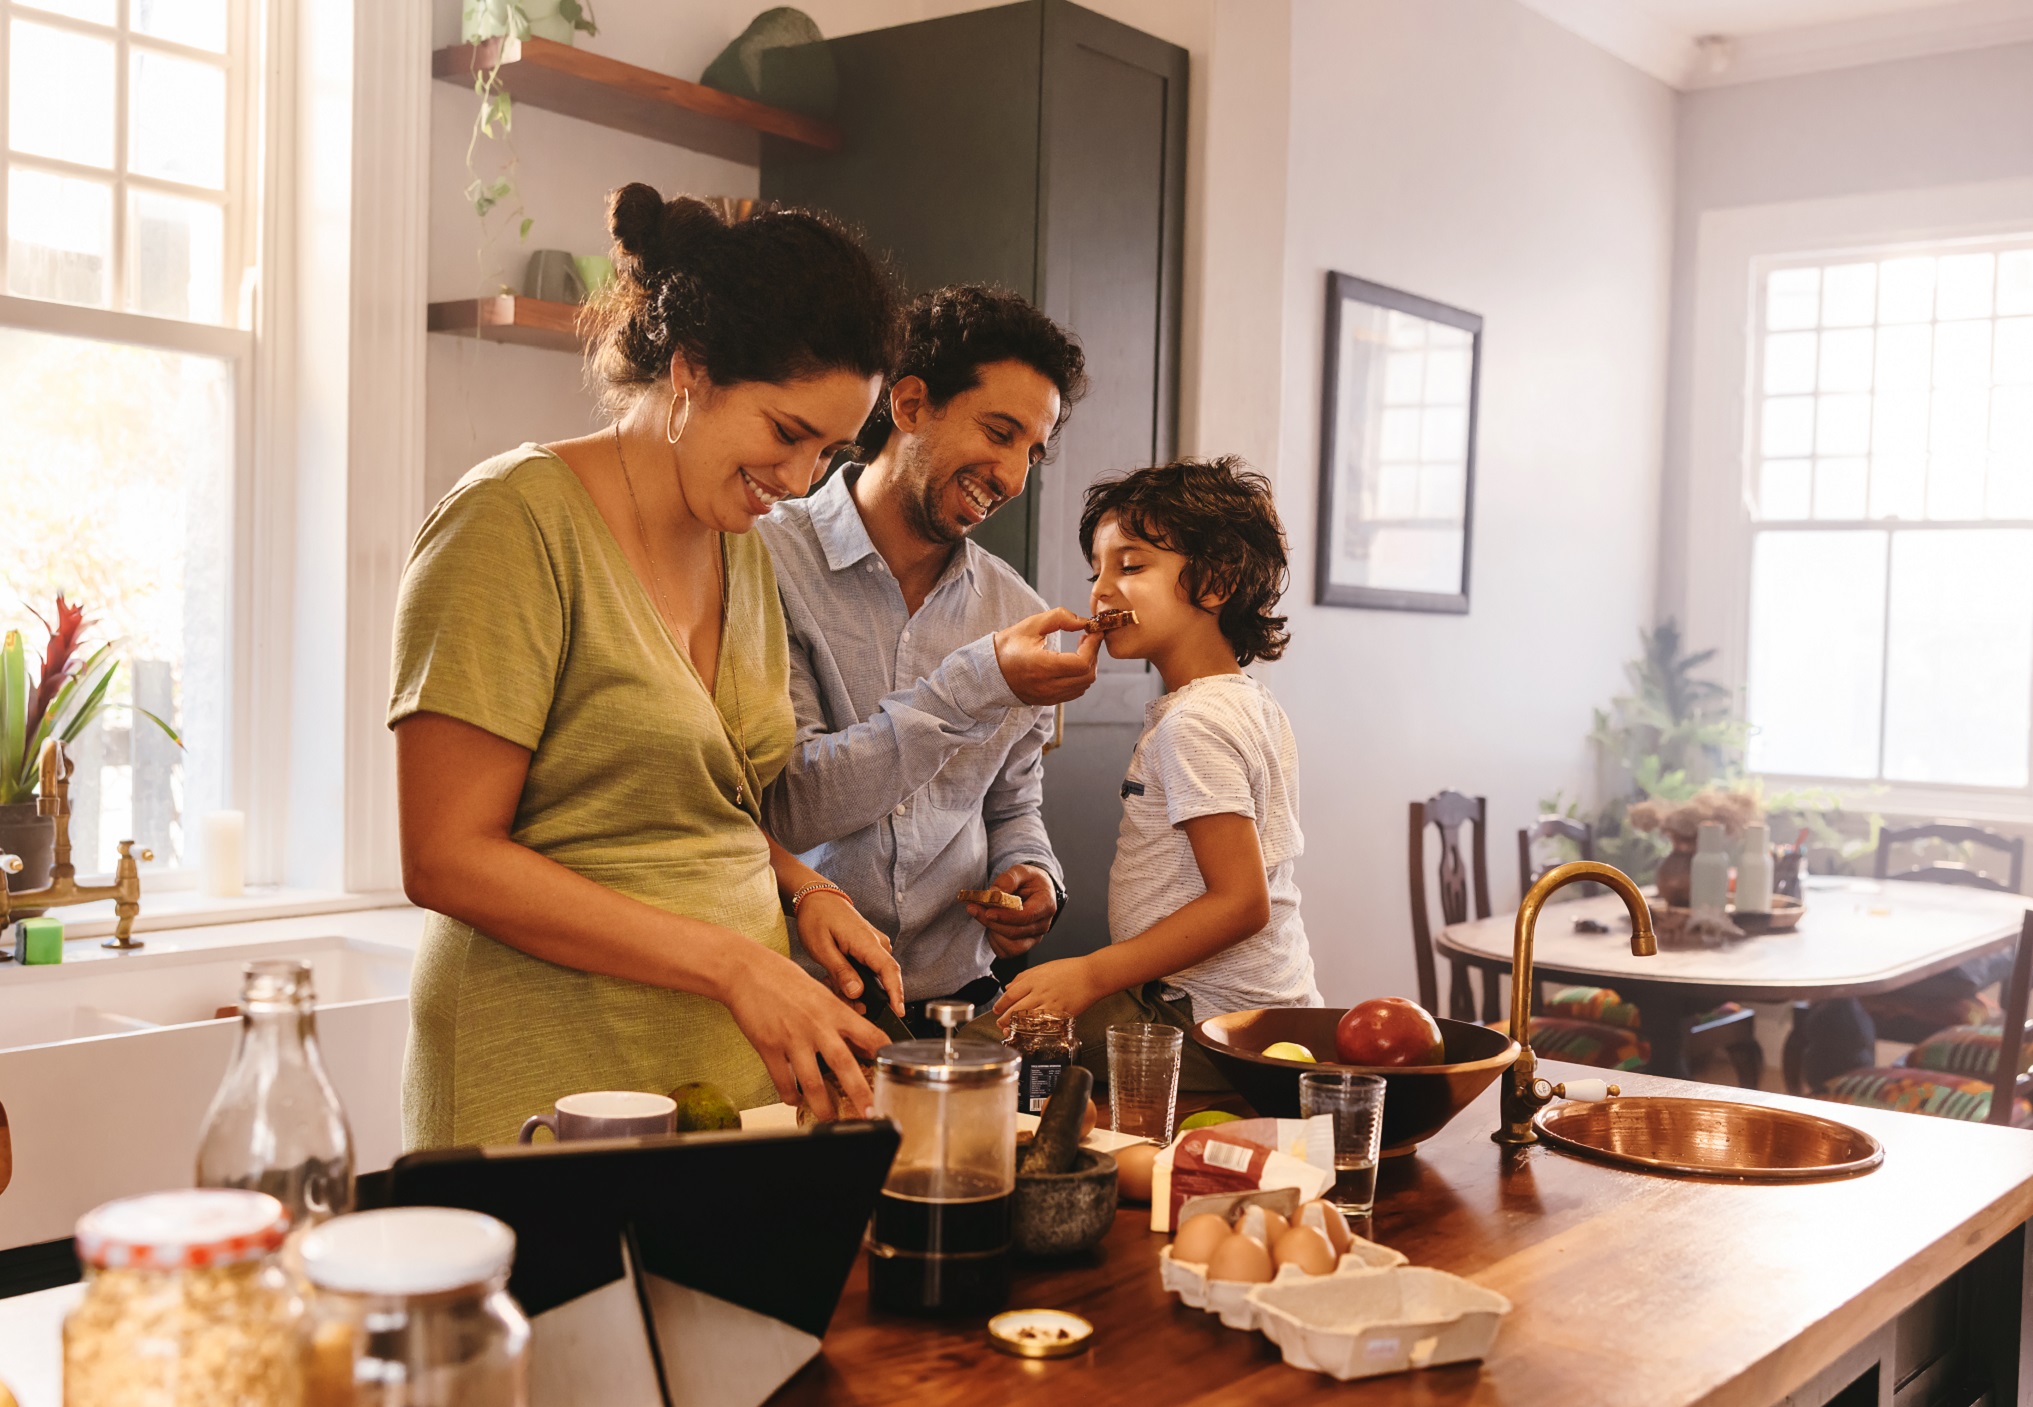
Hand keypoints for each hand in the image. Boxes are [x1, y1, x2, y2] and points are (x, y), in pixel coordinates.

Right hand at [722, 947, 888, 1119]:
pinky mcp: (768, 1047)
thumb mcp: (821, 993)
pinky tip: (795, 1101)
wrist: (746, 970)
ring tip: (830, 1118)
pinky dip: (790, 1096)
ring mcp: (792, 1038)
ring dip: (823, 1105)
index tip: (893, 1072)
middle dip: (861, 1093)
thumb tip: (860, 1044)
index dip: (885, 1054)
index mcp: (834, 1009)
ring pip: (812, 1081)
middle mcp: (817, 1025)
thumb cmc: (784, 979)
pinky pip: (782, 1080)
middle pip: (845, 1064)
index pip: (870, 1033)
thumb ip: (840, 1018)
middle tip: (872, 1112)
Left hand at [796, 889, 905, 1017]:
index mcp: (866, 942)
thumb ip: (840, 972)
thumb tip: (857, 993)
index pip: (889, 971)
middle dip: (864, 997)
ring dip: (854, 987)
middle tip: (839, 999)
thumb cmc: (817, 918)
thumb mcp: (822, 948)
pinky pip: (868, 970)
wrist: (818, 898)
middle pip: (882, 980)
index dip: (896, 993)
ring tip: (830, 981)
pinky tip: (835, 976)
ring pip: (873, 978)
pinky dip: (853, 978)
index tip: (898, 1012)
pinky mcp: (870, 948)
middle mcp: (877, 943)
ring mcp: (875, 945)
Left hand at [965, 864, 1057, 958]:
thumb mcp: (1021, 871)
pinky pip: (1006, 952)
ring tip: (983, 915)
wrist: (1035, 890)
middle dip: (991, 922)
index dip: (1005, 917)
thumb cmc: (1030, 880)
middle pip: (1015, 932)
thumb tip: (994, 893)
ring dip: (993, 933)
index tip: (987, 912)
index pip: (1026, 916)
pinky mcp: (1024, 944)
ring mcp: (1034, 937)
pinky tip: (992, 925)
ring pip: (1011, 946)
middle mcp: (1042, 924)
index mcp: (1046, 904)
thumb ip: (1008, 879)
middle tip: (973, 908)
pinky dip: (995, 941)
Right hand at [992, 608, 1101, 705]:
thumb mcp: (1031, 625)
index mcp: (1041, 666)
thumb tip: (1083, 622)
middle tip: (1088, 638)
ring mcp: (1048, 696)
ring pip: (1084, 685)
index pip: (1081, 663)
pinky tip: (1073, 662)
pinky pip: (1075, 692)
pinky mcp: (1049, 701)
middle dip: (1094, 655)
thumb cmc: (1008, 647)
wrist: (988, 672)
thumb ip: (1060, 618)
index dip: (1093, 646)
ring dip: (1088, 666)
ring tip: (1080, 649)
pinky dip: (1080, 677)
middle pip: (1087, 676)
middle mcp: (1047, 686)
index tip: (1093, 631)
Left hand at [992, 955, 1108, 1027]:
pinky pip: (1043, 1024)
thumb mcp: (1044, 967)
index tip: (996, 1009)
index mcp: (1034, 979)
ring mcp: (1050, 1003)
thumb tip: (1009, 986)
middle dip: (1004, 1018)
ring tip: (1010, 1030)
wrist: (1091, 975)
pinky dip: (1034, 1029)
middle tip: (1000, 1023)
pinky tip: (1029, 1032)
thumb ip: (1024, 976)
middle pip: (1016, 1008)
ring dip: (1016, 1026)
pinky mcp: (1060, 1013)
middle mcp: (1039, 991)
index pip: (1011, 994)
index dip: (1001, 1003)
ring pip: (1027, 1018)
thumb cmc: (1070, 969)